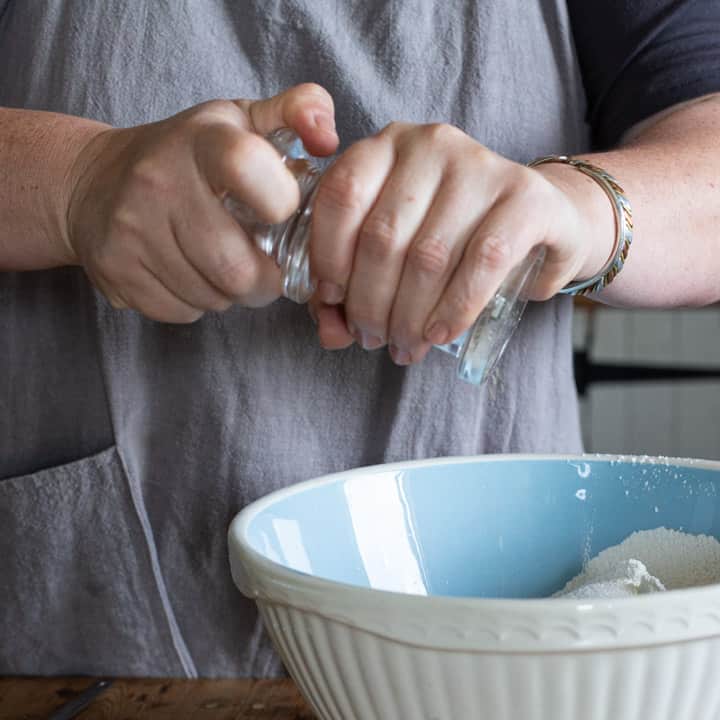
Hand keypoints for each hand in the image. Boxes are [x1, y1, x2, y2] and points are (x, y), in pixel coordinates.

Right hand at [65, 84, 337, 321]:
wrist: (94, 183)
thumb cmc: (188, 155)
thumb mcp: (240, 120)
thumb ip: (297, 113)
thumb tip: (328, 139)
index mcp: (199, 141)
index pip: (246, 168)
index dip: (279, 203)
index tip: (282, 212)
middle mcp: (158, 183)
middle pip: (237, 267)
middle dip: (264, 279)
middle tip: (264, 266)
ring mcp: (132, 230)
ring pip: (214, 297)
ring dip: (232, 293)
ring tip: (225, 265)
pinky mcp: (116, 271)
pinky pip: (183, 312)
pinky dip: (198, 304)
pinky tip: (193, 275)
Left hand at [308, 122, 612, 361]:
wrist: (539, 219)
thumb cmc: (453, 236)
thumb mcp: (395, 251)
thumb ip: (351, 286)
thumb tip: (330, 333)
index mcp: (387, 145)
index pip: (341, 195)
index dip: (328, 255)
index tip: (331, 300)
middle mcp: (431, 144)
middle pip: (383, 236)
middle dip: (370, 302)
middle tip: (372, 338)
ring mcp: (481, 165)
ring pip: (428, 255)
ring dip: (409, 316)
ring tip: (404, 345)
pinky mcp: (526, 196)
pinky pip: (483, 260)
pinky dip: (456, 307)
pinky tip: (440, 333)